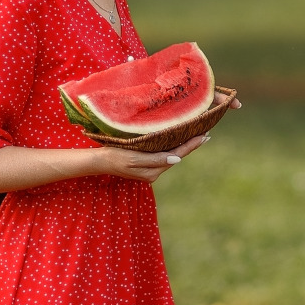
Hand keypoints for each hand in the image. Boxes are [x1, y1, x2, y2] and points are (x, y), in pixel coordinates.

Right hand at [89, 133, 209, 182]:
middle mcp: (155, 172)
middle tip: (205, 132)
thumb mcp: (134, 158)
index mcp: (154, 171)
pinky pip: (162, 154)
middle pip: (177, 155)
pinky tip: (177, 139)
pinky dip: (171, 146)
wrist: (98, 162)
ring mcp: (150, 169)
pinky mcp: (145, 164)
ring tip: (195, 133)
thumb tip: (177, 158)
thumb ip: (155, 159)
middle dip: (191, 144)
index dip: (192, 145)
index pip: (177, 155)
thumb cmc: (114, 157)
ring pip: (171, 155)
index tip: (205, 135)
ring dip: (183, 145)